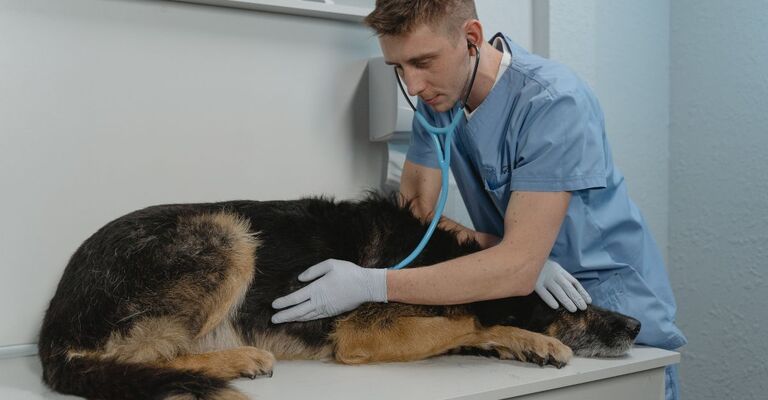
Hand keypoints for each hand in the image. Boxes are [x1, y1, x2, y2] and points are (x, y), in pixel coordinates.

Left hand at [271, 259, 386, 323]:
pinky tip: (300, 318)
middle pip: (298, 311)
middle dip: (284, 315)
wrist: (366, 286)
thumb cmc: (349, 272)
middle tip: (273, 319)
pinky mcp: (332, 312)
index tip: (274, 305)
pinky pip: (315, 317)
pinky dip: (305, 318)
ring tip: (283, 320)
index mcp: (317, 289)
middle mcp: (319, 301)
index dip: (284, 302)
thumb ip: (313, 271)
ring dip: (293, 318)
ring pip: (306, 316)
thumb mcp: (330, 265)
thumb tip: (300, 279)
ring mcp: (326, 308)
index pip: (295, 298)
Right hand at [534, 259, 591, 311]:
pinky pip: (543, 292)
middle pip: (568, 287)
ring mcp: (544, 278)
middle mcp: (554, 273)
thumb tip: (573, 291)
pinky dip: (549, 299)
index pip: (574, 282)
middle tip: (583, 308)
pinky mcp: (534, 283)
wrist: (525, 259)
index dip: (582, 291)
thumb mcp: (552, 267)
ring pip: (558, 290)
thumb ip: (561, 276)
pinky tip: (555, 307)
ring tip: (573, 309)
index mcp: (559, 270)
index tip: (588, 301)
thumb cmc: (540, 267)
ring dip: (566, 300)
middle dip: (577, 298)